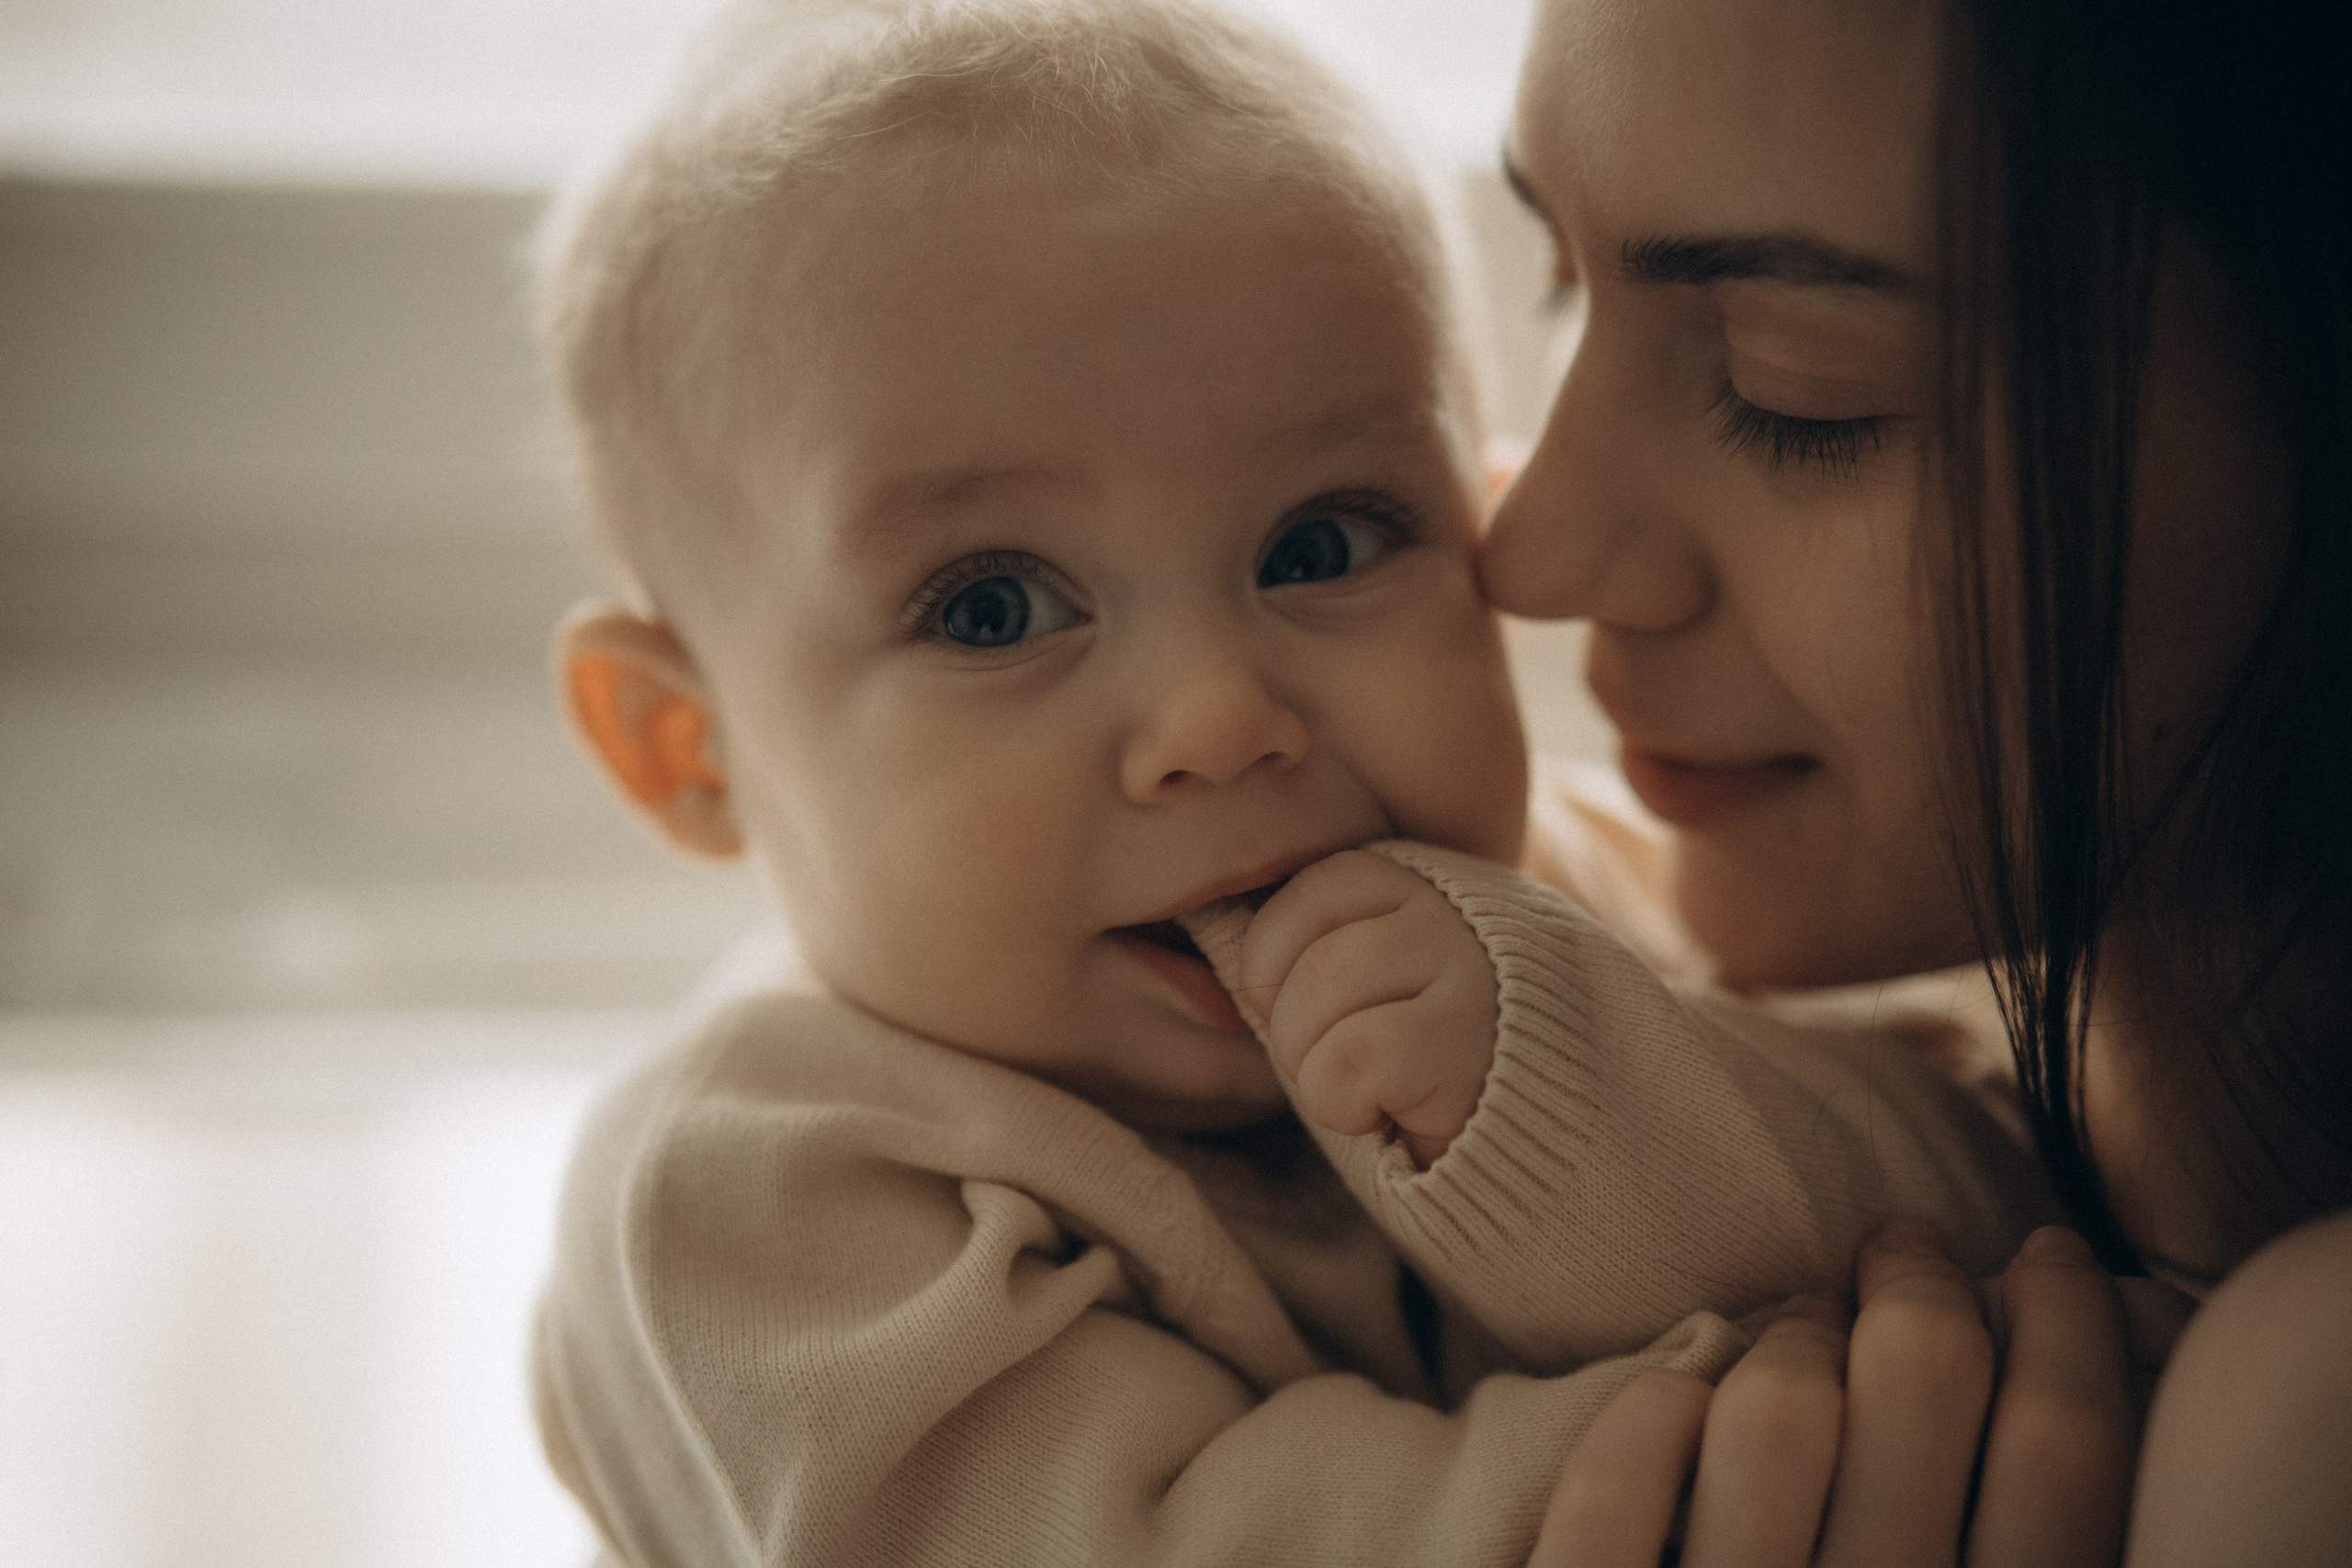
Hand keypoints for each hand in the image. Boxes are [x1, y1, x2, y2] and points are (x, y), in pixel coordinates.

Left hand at [1237, 849, 1497, 1165]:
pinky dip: (1345, 1104)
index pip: (1298, 896)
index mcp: (1409, 883)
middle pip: (1306, 960)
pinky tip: (1391, 1110)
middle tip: (1341, 1066)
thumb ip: (1301, 947)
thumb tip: (1198, 920)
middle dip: (1293, 1032)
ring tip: (1368, 1086)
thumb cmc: (1410, 1060)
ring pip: (1320, 1000)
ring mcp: (1466, 971)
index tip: (1310, 1014)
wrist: (1514, 1140)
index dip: (1275, 968)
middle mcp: (1445, 912)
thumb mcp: (1357, 981)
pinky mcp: (1469, 1041)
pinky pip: (1350, 1061)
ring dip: (1316, 1070)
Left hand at [1531, 1222, 2167, 1566]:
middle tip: (1899, 1253)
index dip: (2063, 1323)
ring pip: (1777, 1410)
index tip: (2040, 1258)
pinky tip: (1676, 1398)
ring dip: (1786, 1338)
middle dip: (1918, 1287)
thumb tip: (2040, 1395)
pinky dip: (1652, 1413)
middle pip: (1923, 1384)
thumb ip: (2005, 1564)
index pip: (2067, 1451)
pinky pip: (1618, 1479)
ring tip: (1792, 1328)